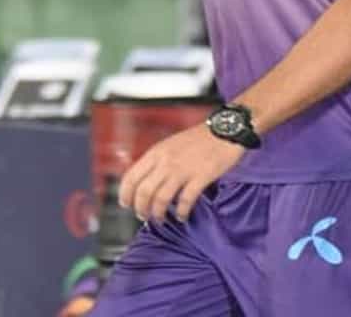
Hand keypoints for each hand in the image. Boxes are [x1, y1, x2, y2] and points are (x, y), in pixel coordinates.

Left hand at [118, 124, 244, 222]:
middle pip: (144, 192)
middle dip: (141, 208)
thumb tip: (146, 180)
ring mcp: (183, 170)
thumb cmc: (199, 138)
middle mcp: (166, 161)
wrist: (224, 131)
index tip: (125, 204)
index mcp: (157, 152)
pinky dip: (181, 212)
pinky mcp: (200, 177)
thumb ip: (157, 160)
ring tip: (161, 219)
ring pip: (161, 199)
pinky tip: (181, 216)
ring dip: (158, 213)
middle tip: (143, 215)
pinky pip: (185, 200)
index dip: (125, 194)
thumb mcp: (170, 144)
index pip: (131, 176)